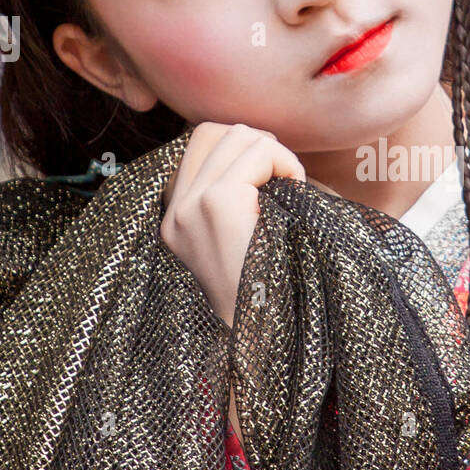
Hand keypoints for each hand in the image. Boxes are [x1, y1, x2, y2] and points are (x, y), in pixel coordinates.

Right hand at [161, 123, 305, 329]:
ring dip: (275, 156)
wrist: (260, 338)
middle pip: (216, 131)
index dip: (241, 148)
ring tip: (289, 192)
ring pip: (239, 136)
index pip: (198, 144)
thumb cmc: (270, 292)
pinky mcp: (216, 204)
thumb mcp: (241, 240)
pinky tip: (294, 193)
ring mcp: (190, 206)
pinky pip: (259, 152)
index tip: (269, 180)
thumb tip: (260, 145)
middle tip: (284, 182)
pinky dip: (286, 164)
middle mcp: (174, 211)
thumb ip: (237, 197)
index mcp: (175, 219)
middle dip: (259, 146)